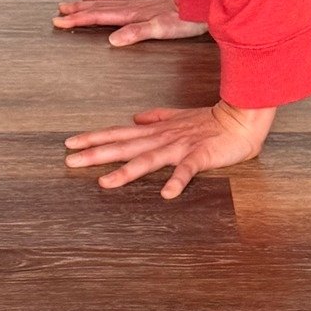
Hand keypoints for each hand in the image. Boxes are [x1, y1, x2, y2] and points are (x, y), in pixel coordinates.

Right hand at [52, 0, 206, 46]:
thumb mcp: (160, 30)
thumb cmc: (186, 19)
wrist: (205, 2)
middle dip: (79, 8)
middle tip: (60, 8)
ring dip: (96, 0)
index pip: (99, 16)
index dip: (77, 19)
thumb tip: (112, 40)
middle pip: (102, 6)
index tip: (58, 20)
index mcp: (133, 14)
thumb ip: (135, 33)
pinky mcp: (160, 0)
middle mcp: (136, 5)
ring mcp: (147, 1)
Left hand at [64, 100, 276, 199]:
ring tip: (105, 182)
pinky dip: (177, 180)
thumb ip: (156, 117)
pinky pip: (187, 170)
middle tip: (69, 160)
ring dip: (126, 171)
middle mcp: (162, 138)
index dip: (94, 138)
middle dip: (96, 153)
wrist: (241, 119)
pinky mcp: (200, 156)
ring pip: (148, 159)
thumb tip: (135, 117)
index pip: (119, 133)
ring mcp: (180, 147)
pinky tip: (166, 194)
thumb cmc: (211, 121)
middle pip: (124, 146)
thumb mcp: (178, 117)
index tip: (70, 143)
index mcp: (156, 131)